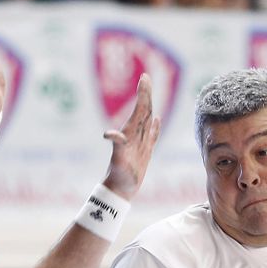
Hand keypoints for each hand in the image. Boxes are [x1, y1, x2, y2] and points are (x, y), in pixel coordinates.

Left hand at [102, 73, 161, 200]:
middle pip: (143, 110)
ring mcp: (140, 143)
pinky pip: (152, 136)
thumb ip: (116, 146)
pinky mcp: (144, 153)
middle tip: (146, 77)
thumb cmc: (119, 176)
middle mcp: (135, 135)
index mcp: (131, 132)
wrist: (120, 190)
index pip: (140, 108)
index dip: (143, 93)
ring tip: (149, 92)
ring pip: (147, 120)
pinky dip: (156, 127)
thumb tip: (109, 134)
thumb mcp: (118, 160)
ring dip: (149, 106)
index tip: (144, 77)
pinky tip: (157, 120)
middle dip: (145, 94)